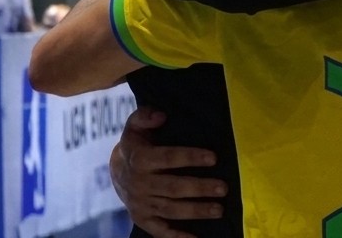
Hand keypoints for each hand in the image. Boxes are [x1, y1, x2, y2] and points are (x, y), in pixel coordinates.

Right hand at [110, 107, 227, 237]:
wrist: (118, 169)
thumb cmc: (137, 142)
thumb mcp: (136, 124)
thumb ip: (145, 116)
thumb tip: (160, 116)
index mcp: (140, 159)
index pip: (168, 158)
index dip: (190, 157)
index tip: (214, 157)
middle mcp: (139, 184)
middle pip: (172, 188)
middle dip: (199, 188)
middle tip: (223, 188)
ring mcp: (141, 204)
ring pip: (170, 209)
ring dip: (195, 211)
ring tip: (219, 209)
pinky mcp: (142, 218)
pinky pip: (159, 231)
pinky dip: (176, 237)